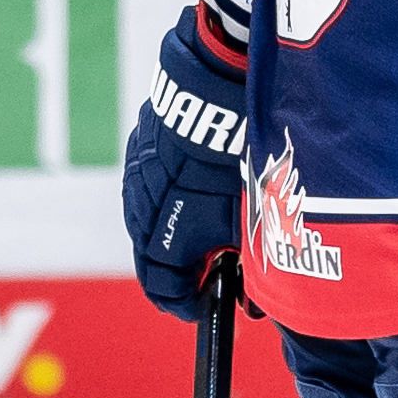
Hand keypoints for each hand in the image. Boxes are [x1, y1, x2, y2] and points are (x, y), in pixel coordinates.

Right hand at [119, 9, 248, 321]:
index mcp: (167, 239)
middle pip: (151, 260)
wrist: (216, 88)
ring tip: (205, 234)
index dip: (186, 305)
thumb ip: (254, 260)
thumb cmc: (241, 157)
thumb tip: (261, 298)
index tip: (203, 308)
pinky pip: (147, 188)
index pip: (163, 291)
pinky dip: (167, 201)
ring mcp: (136, 180)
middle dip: (179, 273)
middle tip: (205, 277)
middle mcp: (142, 214)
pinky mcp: (140, 149)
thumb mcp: (256, 217)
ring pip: (147, 223)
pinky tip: (195, 193)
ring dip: (171, 236)